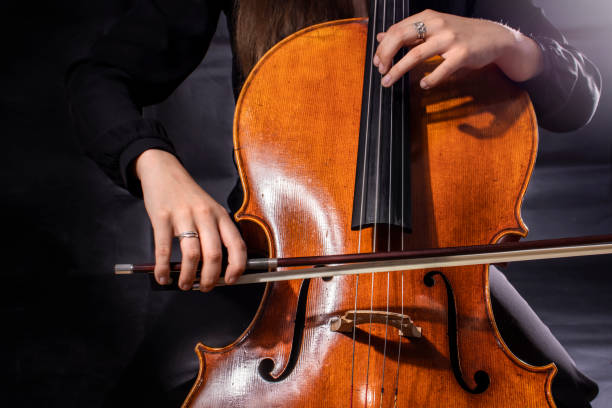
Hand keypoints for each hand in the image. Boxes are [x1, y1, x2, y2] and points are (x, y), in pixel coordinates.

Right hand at [134, 149, 246, 290]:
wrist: (164, 171)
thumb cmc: (188, 196)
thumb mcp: (210, 210)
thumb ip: (215, 233)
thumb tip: (218, 269)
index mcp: (221, 215)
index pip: (237, 244)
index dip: (237, 267)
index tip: (230, 281)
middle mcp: (206, 215)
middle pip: (214, 254)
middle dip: (210, 278)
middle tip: (204, 288)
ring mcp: (184, 216)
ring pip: (192, 255)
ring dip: (188, 276)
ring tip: (184, 285)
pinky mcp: (162, 217)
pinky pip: (163, 249)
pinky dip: (163, 268)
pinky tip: (163, 276)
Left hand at [373, 9, 543, 88]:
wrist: (494, 37)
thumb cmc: (461, 34)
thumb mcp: (433, 29)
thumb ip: (408, 33)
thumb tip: (381, 37)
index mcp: (428, 18)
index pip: (397, 29)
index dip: (383, 47)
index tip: (377, 62)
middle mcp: (437, 25)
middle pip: (401, 37)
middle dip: (386, 56)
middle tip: (380, 71)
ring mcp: (450, 39)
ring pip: (416, 54)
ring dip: (398, 70)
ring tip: (388, 81)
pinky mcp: (462, 54)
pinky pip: (441, 69)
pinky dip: (429, 79)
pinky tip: (423, 85)